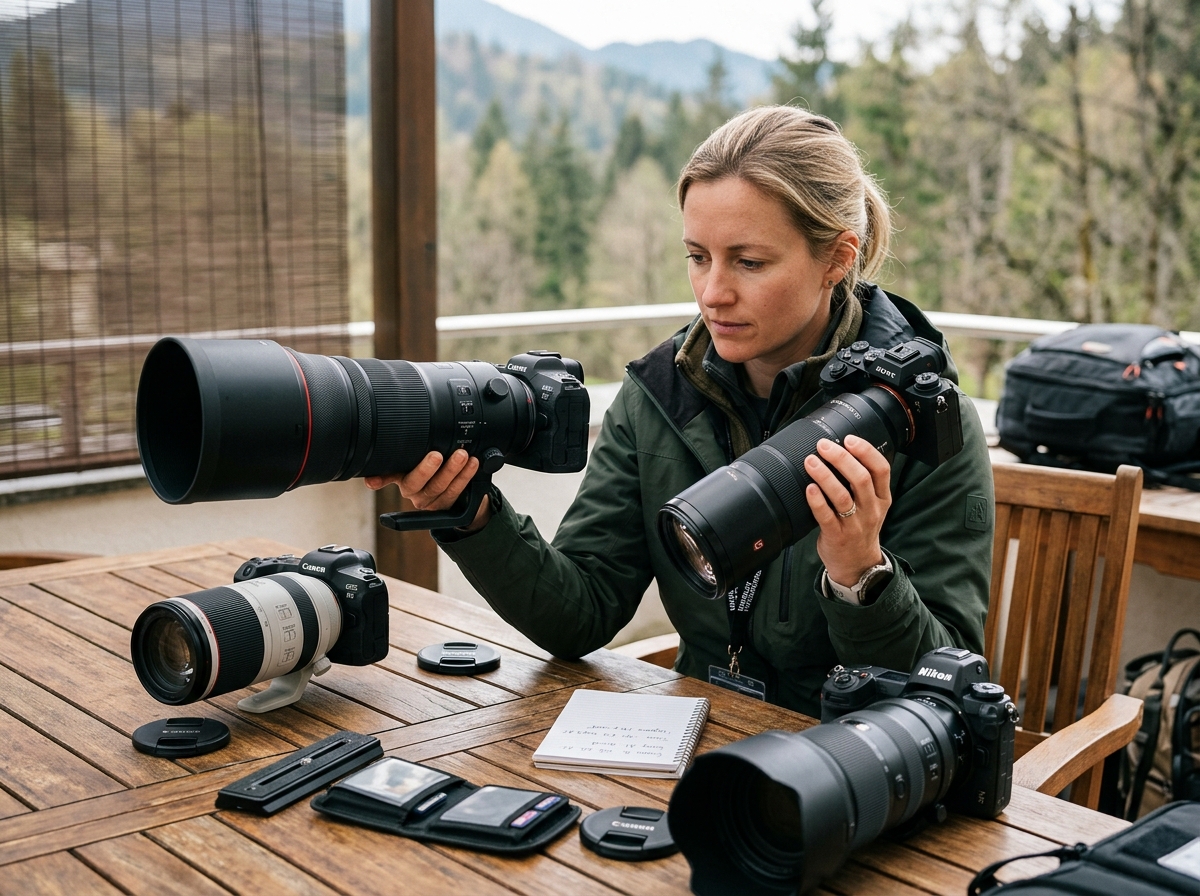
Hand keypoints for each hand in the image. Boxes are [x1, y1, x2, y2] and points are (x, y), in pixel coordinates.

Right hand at [364, 450, 491, 531]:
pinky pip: (455, 492)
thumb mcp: (421, 452)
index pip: (386, 476)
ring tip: (462, 455)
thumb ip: (417, 441)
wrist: (455, 492)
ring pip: (438, 487)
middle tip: (436, 455)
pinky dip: (465, 476)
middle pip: (414, 484)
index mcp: (401, 475)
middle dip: (425, 469)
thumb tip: (412, 413)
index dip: (378, 479)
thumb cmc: (435, 465)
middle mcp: (412, 490)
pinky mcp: (445, 506)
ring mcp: (428, 500)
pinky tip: (473, 464)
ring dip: (451, 470)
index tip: (372, 482)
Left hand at [803, 435, 891, 586]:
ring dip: (825, 476)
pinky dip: (817, 501)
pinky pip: (826, 516)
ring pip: (842, 496)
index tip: (849, 439)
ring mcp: (855, 524)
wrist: (858, 564)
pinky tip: (809, 489)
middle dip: (841, 458)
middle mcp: (871, 509)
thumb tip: (842, 449)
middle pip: (860, 479)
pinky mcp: (837, 536)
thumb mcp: (872, 505)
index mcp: (881, 498)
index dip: (866, 451)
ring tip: (811, 461)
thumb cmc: (861, 528)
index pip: (881, 469)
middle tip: (823, 445)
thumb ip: (864, 481)